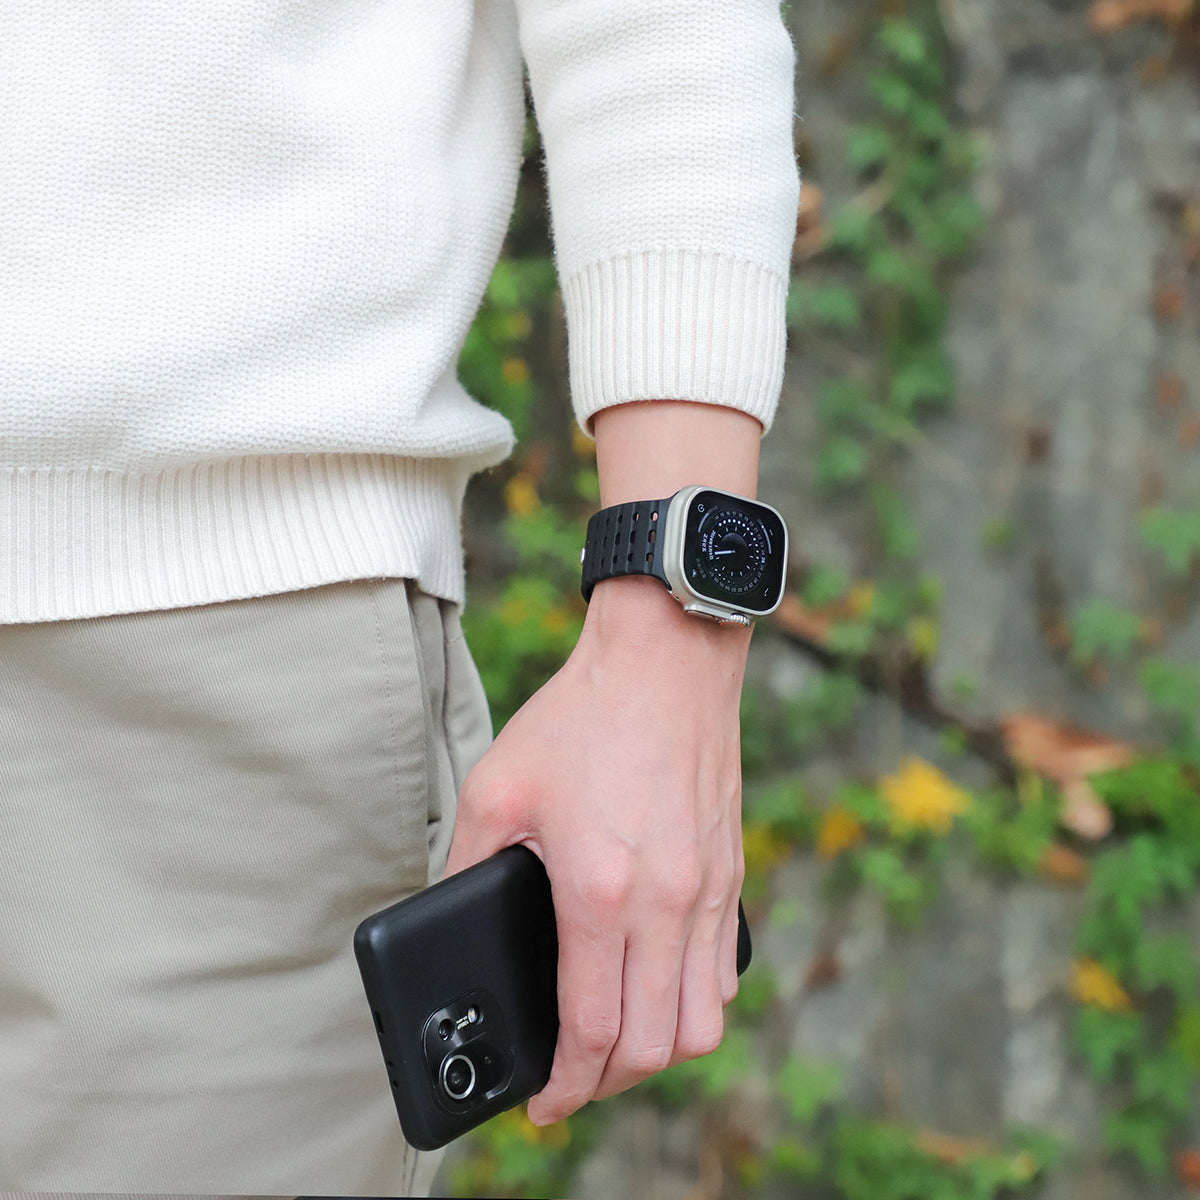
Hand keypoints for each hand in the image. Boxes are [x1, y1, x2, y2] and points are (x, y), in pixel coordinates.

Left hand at [444, 576, 749, 1123]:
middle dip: (607, 1085)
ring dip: (660, 1053)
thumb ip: (465, 864)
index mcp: (599, 889)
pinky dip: (696, 1003)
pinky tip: (661, 986)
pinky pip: (724, 971)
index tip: (543, 1102)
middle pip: (654, 1047)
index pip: (593, 1030)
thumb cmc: (581, 716)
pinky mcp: (731, 873)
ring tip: (619, 1044)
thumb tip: (447, 913)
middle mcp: (665, 902)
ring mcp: (709, 890)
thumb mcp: (496, 787)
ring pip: (703, 1023)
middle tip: (572, 1081)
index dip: (564, 1086)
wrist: (664, 660)